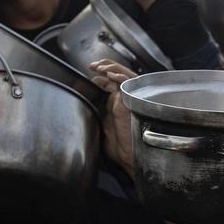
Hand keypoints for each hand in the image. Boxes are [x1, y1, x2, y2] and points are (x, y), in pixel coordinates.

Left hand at [89, 60, 138, 176]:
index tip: (91, 73)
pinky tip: (111, 75)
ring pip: (125, 75)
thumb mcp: (103, 124)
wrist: (128, 158)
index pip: (112, 81)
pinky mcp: (133, 102)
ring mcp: (131, 99)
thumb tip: (90, 97)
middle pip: (119, 74)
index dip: (102, 74)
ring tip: (100, 67)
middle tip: (93, 66)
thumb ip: (100, 109)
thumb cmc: (119, 147)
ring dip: (112, 68)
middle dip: (106, 66)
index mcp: (120, 102)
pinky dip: (121, 77)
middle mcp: (127, 98)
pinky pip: (129, 85)